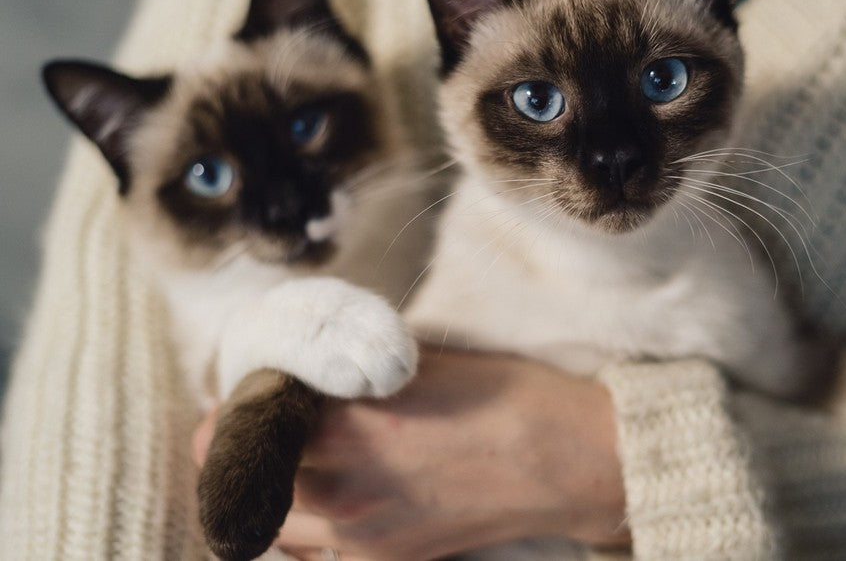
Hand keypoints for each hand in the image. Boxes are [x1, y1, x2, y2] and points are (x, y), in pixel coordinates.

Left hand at [193, 350, 628, 560]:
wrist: (560, 458)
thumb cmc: (499, 393)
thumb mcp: (415, 360)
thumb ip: (348, 371)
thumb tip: (307, 373)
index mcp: (347, 426)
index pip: (244, 425)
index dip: (230, 411)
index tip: (236, 399)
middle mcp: (342, 489)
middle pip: (248, 480)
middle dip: (238, 453)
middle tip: (253, 429)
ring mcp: (362, 536)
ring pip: (274, 527)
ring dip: (266, 496)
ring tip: (287, 468)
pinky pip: (316, 556)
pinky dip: (304, 533)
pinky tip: (322, 508)